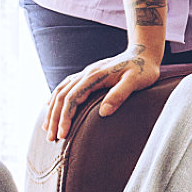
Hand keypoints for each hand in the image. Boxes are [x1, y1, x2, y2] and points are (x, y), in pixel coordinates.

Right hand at [44, 45, 159, 141]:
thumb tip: (103, 113)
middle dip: (54, 118)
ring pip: (61, 90)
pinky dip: (56, 97)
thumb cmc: (143, 69)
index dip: (65, 117)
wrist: (144, 52)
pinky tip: (52, 106)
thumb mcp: (135, 81)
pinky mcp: (89, 74)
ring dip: (52, 109)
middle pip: (62, 96)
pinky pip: (66, 85)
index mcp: (95, 76)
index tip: (63, 135)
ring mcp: (87, 73)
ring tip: (47, 128)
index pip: (73, 98)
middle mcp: (87, 73)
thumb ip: (119, 95)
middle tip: (51, 138)